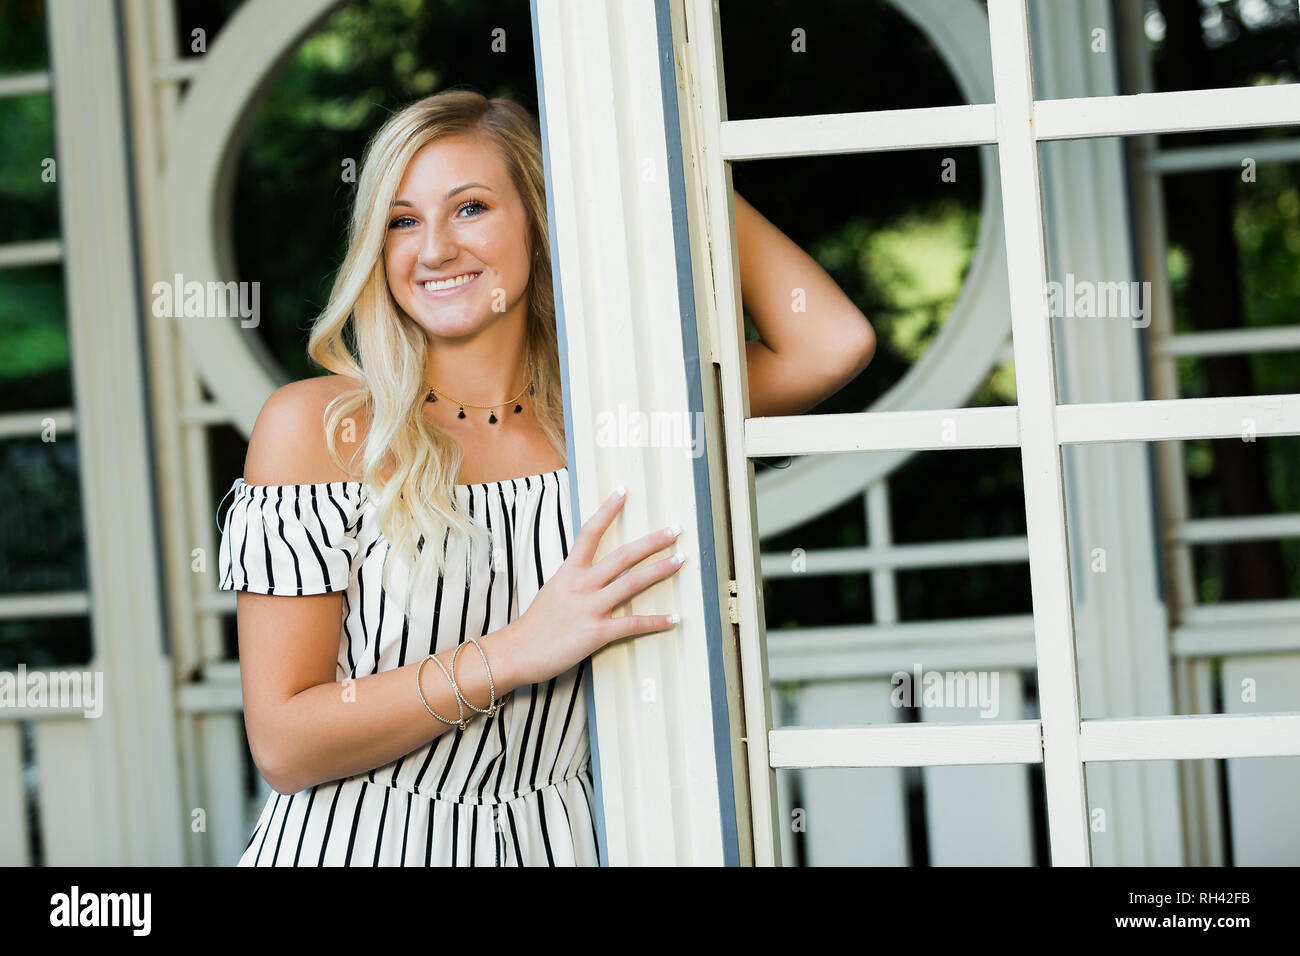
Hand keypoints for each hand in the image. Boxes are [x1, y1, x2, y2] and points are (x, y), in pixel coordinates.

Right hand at [507, 486, 684, 686]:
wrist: (517, 652)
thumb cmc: (535, 624)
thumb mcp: (553, 590)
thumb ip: (574, 580)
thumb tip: (592, 574)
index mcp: (569, 571)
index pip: (589, 532)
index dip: (607, 510)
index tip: (623, 491)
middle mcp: (582, 585)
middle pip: (622, 555)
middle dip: (651, 542)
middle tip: (674, 530)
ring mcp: (591, 607)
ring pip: (632, 582)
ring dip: (660, 570)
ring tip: (680, 560)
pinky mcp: (597, 632)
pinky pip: (633, 624)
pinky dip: (656, 621)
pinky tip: (674, 618)